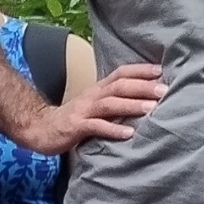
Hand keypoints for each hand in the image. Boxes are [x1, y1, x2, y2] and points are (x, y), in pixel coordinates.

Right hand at [24, 63, 164, 154]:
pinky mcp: (75, 127)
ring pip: (110, 104)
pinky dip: (113, 129)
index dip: (140, 70)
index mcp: (97, 89)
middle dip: (142, 87)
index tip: (161, 71)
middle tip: (164, 90)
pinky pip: (96, 127)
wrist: (38, 128)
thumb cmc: (71, 119)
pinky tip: (128, 133)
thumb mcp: (92, 105)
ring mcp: (83, 111)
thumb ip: (113, 101)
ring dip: (132, 105)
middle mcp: (92, 96)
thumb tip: (141, 101)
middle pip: (119, 86)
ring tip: (151, 108)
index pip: (120, 73)